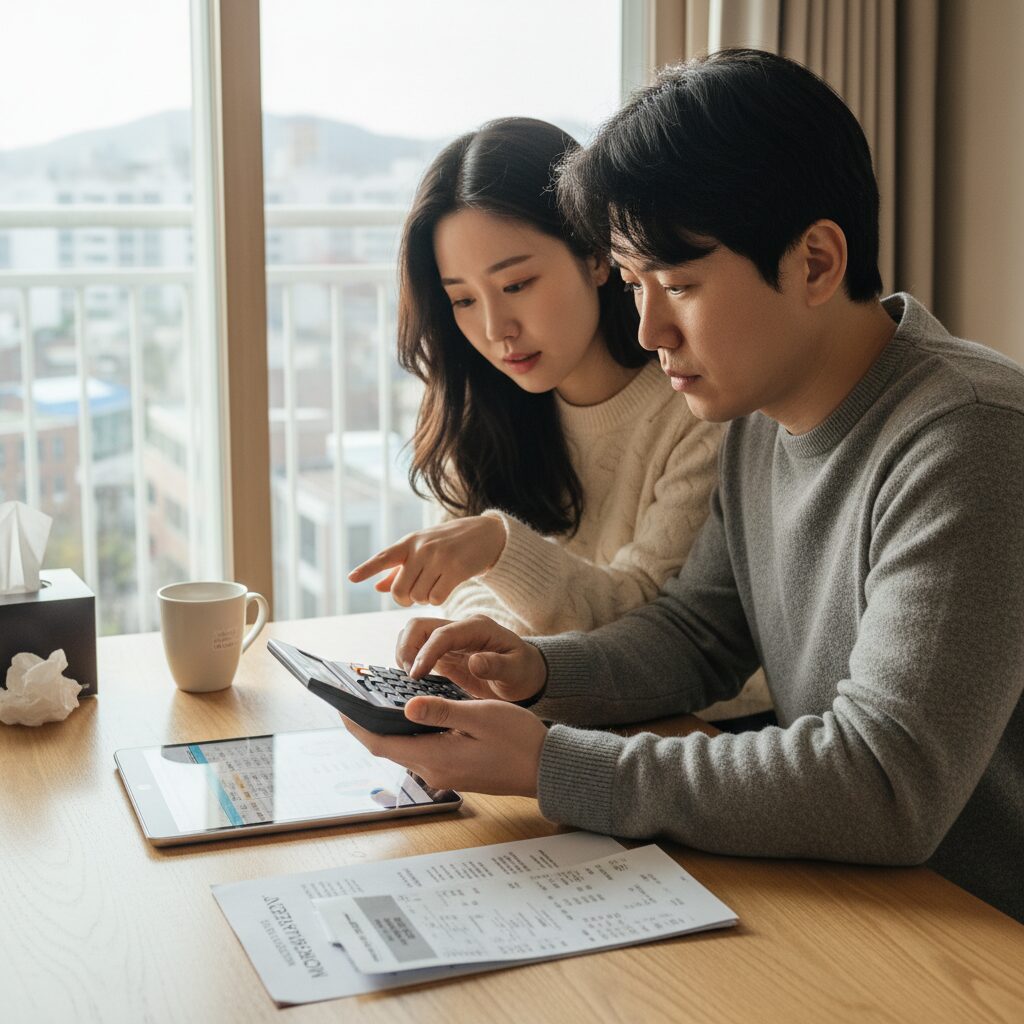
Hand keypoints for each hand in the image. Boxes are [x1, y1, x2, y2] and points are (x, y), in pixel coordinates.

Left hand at [341, 696, 547, 796]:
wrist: (547, 769)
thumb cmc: (519, 741)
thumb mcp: (481, 716)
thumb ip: (442, 712)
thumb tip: (406, 706)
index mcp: (436, 757)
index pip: (381, 743)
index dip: (356, 724)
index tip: (338, 704)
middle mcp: (434, 769)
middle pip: (388, 746)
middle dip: (366, 723)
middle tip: (352, 696)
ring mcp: (444, 772)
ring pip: (404, 748)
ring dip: (387, 727)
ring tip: (375, 699)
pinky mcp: (454, 769)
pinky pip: (421, 749)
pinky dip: (408, 731)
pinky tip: (411, 713)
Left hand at [348, 517, 506, 606]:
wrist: (485, 534)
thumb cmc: (449, 543)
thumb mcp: (422, 549)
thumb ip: (399, 569)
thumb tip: (378, 587)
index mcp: (410, 542)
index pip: (384, 557)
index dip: (367, 568)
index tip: (351, 578)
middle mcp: (422, 548)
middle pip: (400, 590)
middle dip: (405, 599)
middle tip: (414, 595)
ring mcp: (439, 558)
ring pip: (418, 597)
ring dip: (424, 599)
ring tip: (433, 586)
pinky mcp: (457, 569)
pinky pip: (437, 599)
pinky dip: (438, 600)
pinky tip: (444, 589)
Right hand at [396, 615, 547, 703]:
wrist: (524, 674)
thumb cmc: (523, 671)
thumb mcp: (517, 671)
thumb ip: (498, 665)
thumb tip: (474, 662)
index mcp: (478, 628)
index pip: (443, 634)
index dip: (426, 653)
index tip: (416, 675)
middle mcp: (460, 628)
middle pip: (420, 626)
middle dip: (407, 648)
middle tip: (409, 677)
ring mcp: (450, 639)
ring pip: (414, 635)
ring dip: (405, 653)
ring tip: (410, 679)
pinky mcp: (443, 653)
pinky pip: (418, 650)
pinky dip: (409, 661)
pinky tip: (413, 680)